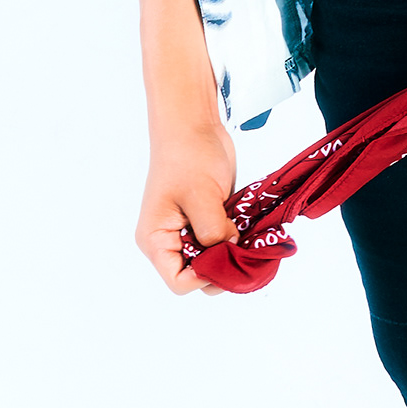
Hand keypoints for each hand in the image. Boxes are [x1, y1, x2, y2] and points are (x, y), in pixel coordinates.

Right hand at [135, 113, 238, 294]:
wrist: (193, 125)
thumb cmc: (187, 155)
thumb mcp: (201, 195)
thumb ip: (213, 231)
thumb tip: (231, 252)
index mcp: (156, 240)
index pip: (179, 282)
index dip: (205, 278)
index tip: (229, 258)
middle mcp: (170, 242)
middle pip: (199, 276)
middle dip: (223, 267)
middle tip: (246, 249)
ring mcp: (189, 233)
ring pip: (214, 261)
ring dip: (233, 254)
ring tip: (250, 237)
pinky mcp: (207, 222)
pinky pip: (223, 244)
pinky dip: (238, 241)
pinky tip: (250, 229)